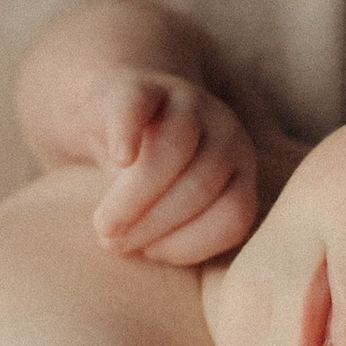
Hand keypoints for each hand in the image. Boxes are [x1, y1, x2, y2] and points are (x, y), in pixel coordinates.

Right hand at [86, 74, 257, 266]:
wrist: (117, 116)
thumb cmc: (150, 180)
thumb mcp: (175, 208)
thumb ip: (181, 234)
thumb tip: (159, 260)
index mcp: (240, 168)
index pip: (233, 212)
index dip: (191, 243)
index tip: (151, 255)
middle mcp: (225, 131)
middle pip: (202, 182)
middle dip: (156, 222)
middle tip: (115, 242)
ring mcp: (186, 102)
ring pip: (174, 147)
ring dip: (136, 195)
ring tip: (105, 224)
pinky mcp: (143, 85)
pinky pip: (138, 107)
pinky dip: (128, 133)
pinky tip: (119, 157)